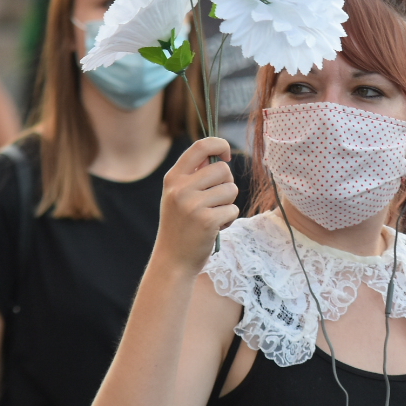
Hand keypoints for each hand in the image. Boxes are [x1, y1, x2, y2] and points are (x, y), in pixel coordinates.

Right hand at [153, 137, 238, 272]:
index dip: (220, 144)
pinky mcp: (207, 221)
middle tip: (216, 201)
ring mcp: (193, 204)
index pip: (201, 146)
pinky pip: (233, 209)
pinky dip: (228, 219)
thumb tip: (220, 157)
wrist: (173, 260)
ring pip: (231, 189)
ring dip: (228, 203)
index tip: (226, 156)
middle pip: (223, 169)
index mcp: (173, 178)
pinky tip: (214, 229)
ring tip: (213, 216)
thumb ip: (195, 176)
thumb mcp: (178, 196)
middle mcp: (181, 188)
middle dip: (226, 184)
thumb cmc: (181, 226)